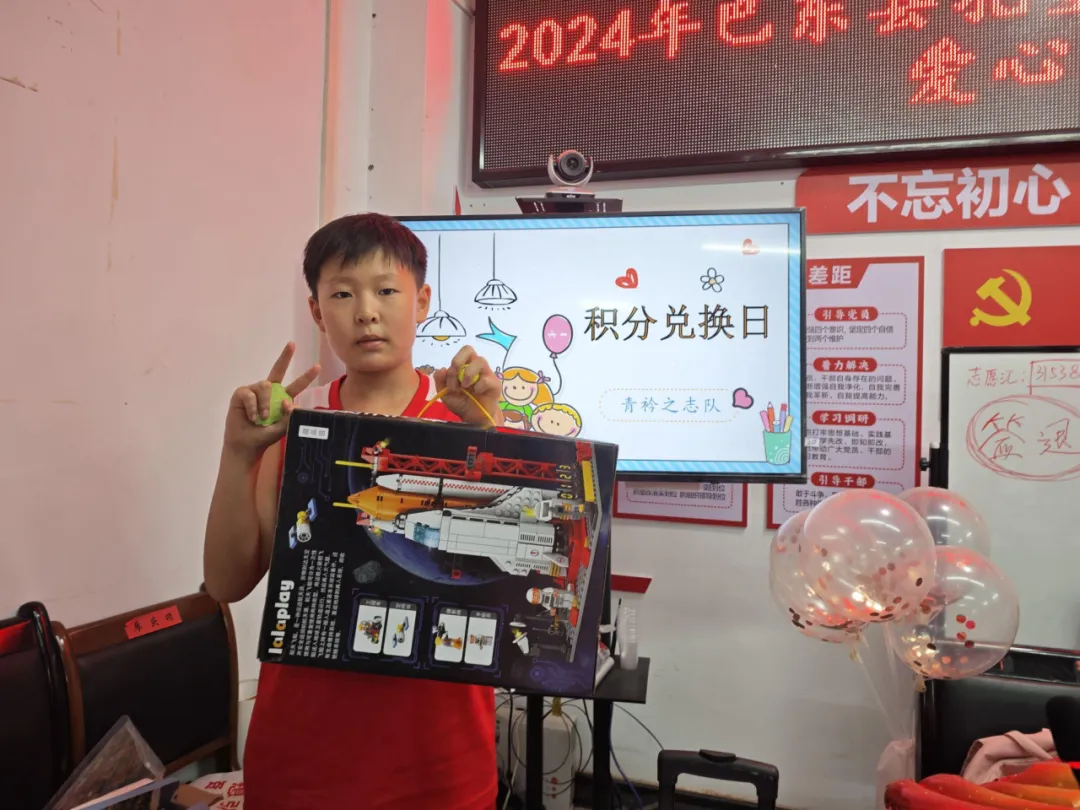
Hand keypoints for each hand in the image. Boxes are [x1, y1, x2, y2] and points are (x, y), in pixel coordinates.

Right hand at [223, 342, 320, 459]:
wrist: (246, 444)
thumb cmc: (265, 435)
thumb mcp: (282, 427)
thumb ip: (289, 416)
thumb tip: (288, 402)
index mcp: (282, 398)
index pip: (296, 385)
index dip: (306, 376)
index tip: (318, 367)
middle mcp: (269, 391)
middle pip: (277, 370)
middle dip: (285, 356)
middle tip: (292, 345)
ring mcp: (255, 390)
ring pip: (265, 385)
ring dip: (265, 404)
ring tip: (263, 418)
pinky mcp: (241, 393)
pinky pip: (250, 394)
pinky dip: (253, 408)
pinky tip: (252, 417)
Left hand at [433, 345, 503, 427]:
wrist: (473, 418)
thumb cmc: (461, 403)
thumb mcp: (445, 394)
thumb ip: (440, 381)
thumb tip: (442, 369)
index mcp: (465, 366)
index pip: (462, 351)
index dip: (455, 360)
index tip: (450, 377)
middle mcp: (476, 366)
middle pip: (469, 349)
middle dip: (458, 361)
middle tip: (456, 377)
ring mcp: (487, 374)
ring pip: (480, 361)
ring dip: (468, 374)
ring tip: (465, 387)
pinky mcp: (495, 384)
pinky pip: (487, 379)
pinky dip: (478, 386)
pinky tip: (477, 393)